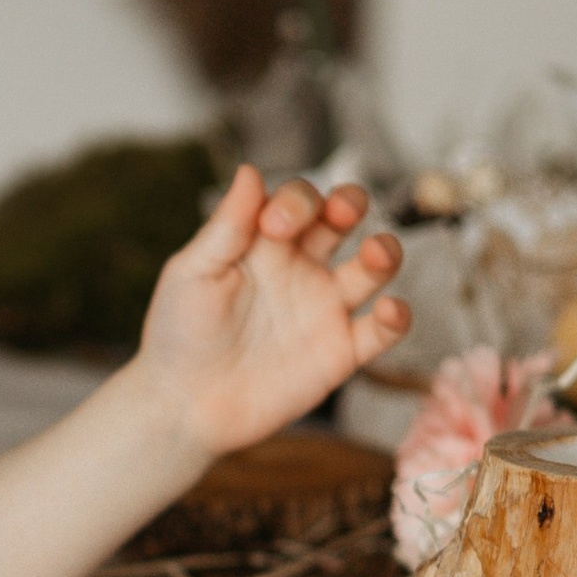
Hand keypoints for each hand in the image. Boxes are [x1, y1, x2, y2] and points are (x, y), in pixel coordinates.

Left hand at [134, 165, 407, 462]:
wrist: (184, 406)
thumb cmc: (179, 334)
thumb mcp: (193, 272)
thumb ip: (226, 225)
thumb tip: (250, 170)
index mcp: (265, 243)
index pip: (300, 200)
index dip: (298, 201)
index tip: (274, 225)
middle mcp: (300, 269)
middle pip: (344, 218)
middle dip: (351, 203)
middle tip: (340, 214)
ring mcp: (323, 308)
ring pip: (374, 267)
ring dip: (385, 252)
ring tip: (375, 255)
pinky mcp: (339, 352)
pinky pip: (382, 330)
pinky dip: (397, 317)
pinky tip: (387, 311)